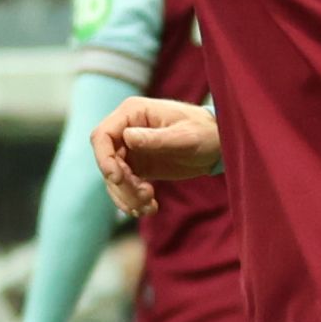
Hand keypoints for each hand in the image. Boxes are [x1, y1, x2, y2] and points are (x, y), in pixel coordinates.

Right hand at [89, 95, 221, 218]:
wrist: (218, 144)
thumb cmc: (205, 131)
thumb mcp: (184, 136)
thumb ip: (155, 138)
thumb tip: (127, 137)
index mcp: (133, 113)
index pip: (102, 136)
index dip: (104, 159)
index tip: (118, 179)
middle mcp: (127, 130)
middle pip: (106, 161)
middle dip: (121, 184)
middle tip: (145, 195)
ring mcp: (131, 149)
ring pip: (114, 178)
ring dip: (127, 196)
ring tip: (149, 205)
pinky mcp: (138, 166)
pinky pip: (125, 186)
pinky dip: (133, 200)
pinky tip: (150, 208)